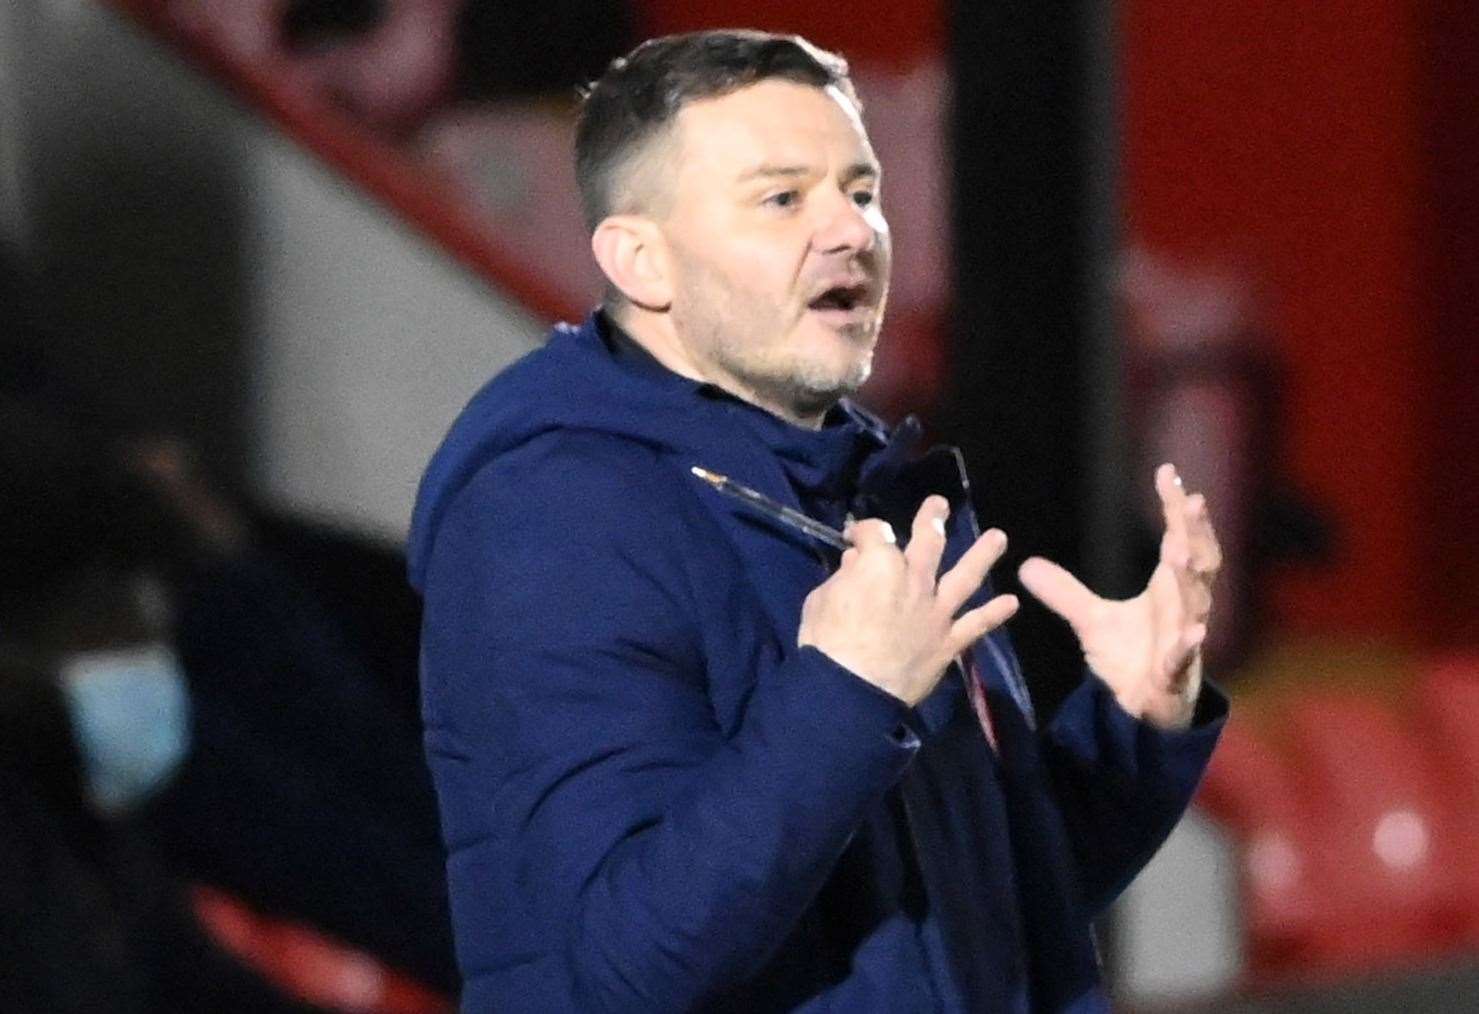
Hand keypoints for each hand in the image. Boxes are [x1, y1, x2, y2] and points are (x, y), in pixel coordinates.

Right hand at [798, 496, 1018, 706]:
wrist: (849, 690)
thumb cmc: (827, 642)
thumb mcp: (821, 600)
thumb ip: (843, 579)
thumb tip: (855, 564)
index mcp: (881, 565)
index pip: (876, 533)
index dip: (864, 531)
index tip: (855, 538)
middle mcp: (916, 581)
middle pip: (929, 542)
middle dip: (933, 519)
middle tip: (940, 506)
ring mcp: (937, 611)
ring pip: (965, 577)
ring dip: (983, 555)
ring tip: (999, 538)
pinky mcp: (948, 642)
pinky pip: (976, 625)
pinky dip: (995, 614)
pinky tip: (1011, 603)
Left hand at [1017, 464, 1221, 729]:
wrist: (1143, 711)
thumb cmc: (1130, 659)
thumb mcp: (1091, 621)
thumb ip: (1063, 592)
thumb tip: (1026, 565)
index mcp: (1169, 590)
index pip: (1179, 539)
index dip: (1176, 510)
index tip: (1168, 474)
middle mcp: (1183, 609)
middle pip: (1197, 564)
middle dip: (1195, 533)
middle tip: (1189, 501)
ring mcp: (1183, 641)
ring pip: (1193, 605)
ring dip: (1189, 580)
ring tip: (1181, 552)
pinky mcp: (1176, 673)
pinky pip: (1184, 657)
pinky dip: (1188, 645)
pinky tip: (1193, 633)